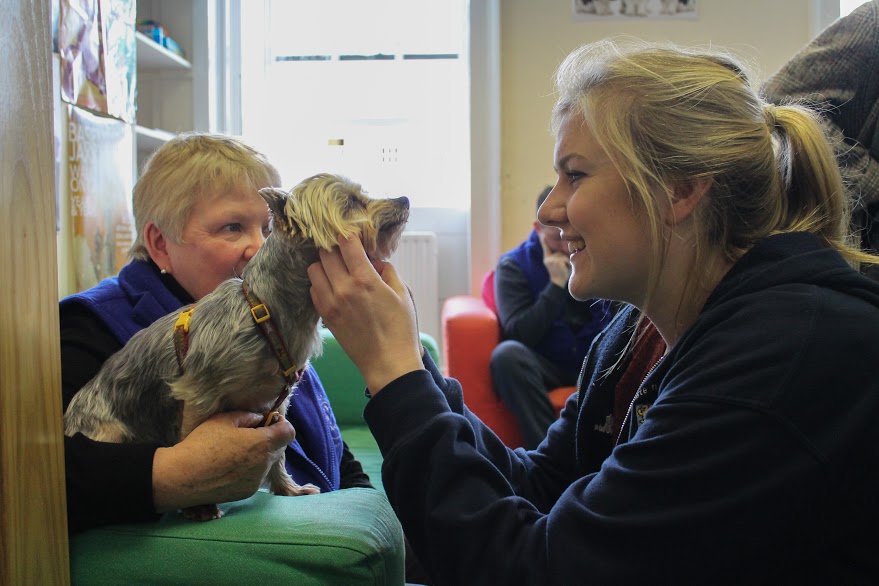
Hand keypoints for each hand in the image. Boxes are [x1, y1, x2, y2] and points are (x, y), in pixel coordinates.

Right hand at [152, 411, 295, 512]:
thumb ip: (249, 416)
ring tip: (234, 452)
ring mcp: (257, 480)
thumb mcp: (225, 419)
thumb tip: (261, 419)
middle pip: (279, 448)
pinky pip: (256, 476)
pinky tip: (229, 467)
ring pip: (268, 463)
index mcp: (262, 443)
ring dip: (259, 456)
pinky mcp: (247, 492)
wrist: (182, 477)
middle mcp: (264, 464)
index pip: (289, 432)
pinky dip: (250, 470)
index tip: (266, 422)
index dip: (280, 425)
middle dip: (269, 440)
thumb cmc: (202, 444)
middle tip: (247, 436)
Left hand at [307, 235, 422, 394]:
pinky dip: (320, 283)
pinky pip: (313, 290)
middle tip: (344, 251)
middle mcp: (344, 289)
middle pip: (326, 253)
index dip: (347, 234)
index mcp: (366, 280)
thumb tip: (374, 260)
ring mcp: (331, 303)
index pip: (346, 244)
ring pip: (314, 269)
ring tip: (337, 269)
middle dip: (335, 247)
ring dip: (324, 264)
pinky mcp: (326, 316)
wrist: (389, 364)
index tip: (350, 233)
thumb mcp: (403, 294)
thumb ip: (387, 271)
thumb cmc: (401, 330)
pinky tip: (334, 286)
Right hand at [539, 232, 570, 287]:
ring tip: (563, 269)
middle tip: (561, 268)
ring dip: (565, 262)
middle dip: (563, 259)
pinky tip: (564, 269)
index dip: (543, 241)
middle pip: (559, 253)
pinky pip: (566, 259)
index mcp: (547, 258)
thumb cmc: (559, 273)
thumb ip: (558, 256)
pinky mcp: (557, 262)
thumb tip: (565, 249)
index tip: (542, 234)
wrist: (557, 282)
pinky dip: (567, 264)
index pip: (546, 247)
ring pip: (563, 256)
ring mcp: (552, 260)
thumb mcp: (557, 264)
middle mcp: (548, 258)